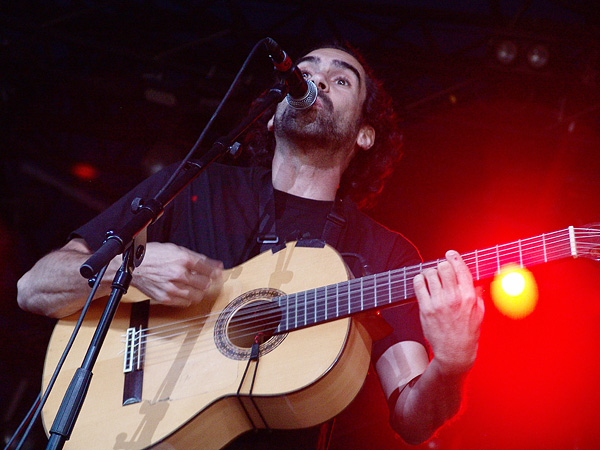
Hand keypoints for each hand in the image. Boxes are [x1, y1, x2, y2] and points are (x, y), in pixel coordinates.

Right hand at [130, 242, 222, 306]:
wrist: (134, 266)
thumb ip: (199, 258)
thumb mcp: (177, 249)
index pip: (208, 270)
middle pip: (205, 284)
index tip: (216, 273)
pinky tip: (183, 290)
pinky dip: (188, 298)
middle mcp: (178, 274)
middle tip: (203, 279)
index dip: (215, 272)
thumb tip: (217, 265)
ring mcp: (172, 288)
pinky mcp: (165, 298)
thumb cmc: (154, 256)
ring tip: (193, 286)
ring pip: (197, 296)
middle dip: (206, 281)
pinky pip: (185, 303)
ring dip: (198, 291)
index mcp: (182, 259)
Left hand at [413, 250, 483, 374]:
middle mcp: (453, 298)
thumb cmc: (467, 333)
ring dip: (430, 272)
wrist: (454, 352)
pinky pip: (418, 284)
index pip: (460, 269)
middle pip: (443, 267)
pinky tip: (423, 282)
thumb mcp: (479, 313)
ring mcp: (438, 303)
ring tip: (432, 278)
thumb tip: (475, 280)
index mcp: (469, 297)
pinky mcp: (425, 309)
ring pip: (430, 273)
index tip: (450, 254)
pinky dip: (419, 279)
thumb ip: (477, 294)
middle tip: (441, 270)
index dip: (454, 257)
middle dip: (442, 265)